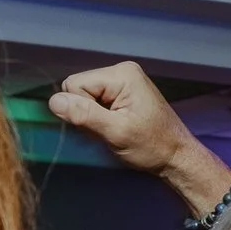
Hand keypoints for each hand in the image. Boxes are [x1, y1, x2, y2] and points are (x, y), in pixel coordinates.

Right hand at [49, 62, 230, 219]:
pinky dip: (99, 119)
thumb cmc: (152, 147)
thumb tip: (55, 101)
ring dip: (92, 118)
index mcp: (122, 74)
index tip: (103, 126)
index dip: (80, 109)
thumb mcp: (116, 133)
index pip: (74, 84)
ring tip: (115, 130)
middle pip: (77, 89)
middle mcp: (121, 72)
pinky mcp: (122, 94)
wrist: (176, 157)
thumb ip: (85, 115)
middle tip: (109, 130)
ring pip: (84, 97)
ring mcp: (122, 82)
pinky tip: (116, 128)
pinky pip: (94, 103)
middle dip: (86, 113)